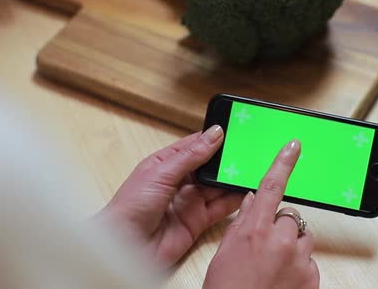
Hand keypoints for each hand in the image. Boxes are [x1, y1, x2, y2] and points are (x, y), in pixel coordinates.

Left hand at [95, 126, 242, 267]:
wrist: (126, 247)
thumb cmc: (130, 207)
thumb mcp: (161, 173)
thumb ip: (191, 155)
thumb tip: (214, 134)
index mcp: (165, 163)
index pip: (194, 145)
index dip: (213, 138)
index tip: (235, 130)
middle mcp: (179, 181)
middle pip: (209, 166)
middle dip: (227, 159)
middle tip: (248, 151)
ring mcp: (189, 201)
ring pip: (217, 186)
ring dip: (233, 179)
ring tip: (252, 168)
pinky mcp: (198, 221)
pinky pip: (221, 208)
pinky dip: (235, 200)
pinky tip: (247, 191)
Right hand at [203, 140, 318, 288]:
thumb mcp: (225, 253)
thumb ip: (241, 223)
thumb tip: (251, 200)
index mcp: (254, 230)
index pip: (271, 187)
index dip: (283, 163)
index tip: (293, 147)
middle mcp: (281, 240)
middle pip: (289, 217)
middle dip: (279, 227)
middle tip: (264, 248)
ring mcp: (299, 259)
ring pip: (302, 238)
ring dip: (291, 246)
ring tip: (273, 266)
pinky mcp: (312, 276)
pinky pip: (308, 260)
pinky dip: (298, 266)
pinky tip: (281, 279)